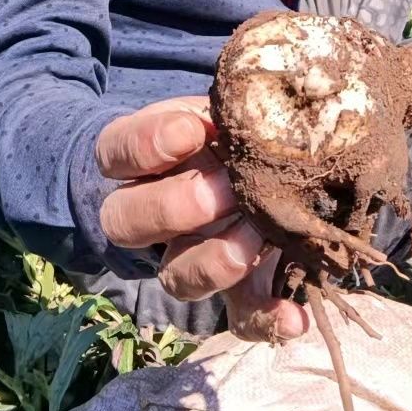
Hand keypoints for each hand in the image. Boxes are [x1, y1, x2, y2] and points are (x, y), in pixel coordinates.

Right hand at [96, 97, 309, 340]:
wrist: (238, 167)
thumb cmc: (225, 127)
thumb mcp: (219, 107)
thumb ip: (229, 106)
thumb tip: (268, 91)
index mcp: (138, 159)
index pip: (117, 151)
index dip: (147, 145)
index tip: (190, 129)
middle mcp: (148, 212)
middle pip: (128, 222)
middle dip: (176, 207)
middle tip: (225, 189)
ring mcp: (185, 256)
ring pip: (176, 276)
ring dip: (216, 260)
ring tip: (257, 236)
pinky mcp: (230, 290)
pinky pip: (235, 316)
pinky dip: (265, 319)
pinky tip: (294, 317)